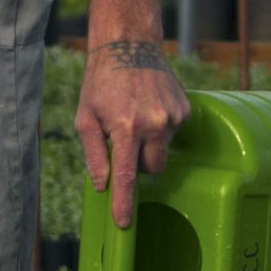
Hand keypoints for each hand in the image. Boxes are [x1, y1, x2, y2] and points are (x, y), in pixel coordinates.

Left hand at [75, 39, 189, 227]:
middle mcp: (154, 122)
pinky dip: (160, 129)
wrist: (129, 46)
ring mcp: (173, 116)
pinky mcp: (185, 110)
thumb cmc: (100, 84)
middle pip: (152, 169)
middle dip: (138, 164)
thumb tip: (103, 185)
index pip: (127, 175)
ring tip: (135, 117)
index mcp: (126, 126)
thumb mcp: (85, 118)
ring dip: (149, 144)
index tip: (124, 223)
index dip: (125, 202)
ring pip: (163, 152)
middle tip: (123, 142)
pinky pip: (173, 135)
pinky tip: (149, 108)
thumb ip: (94, 154)